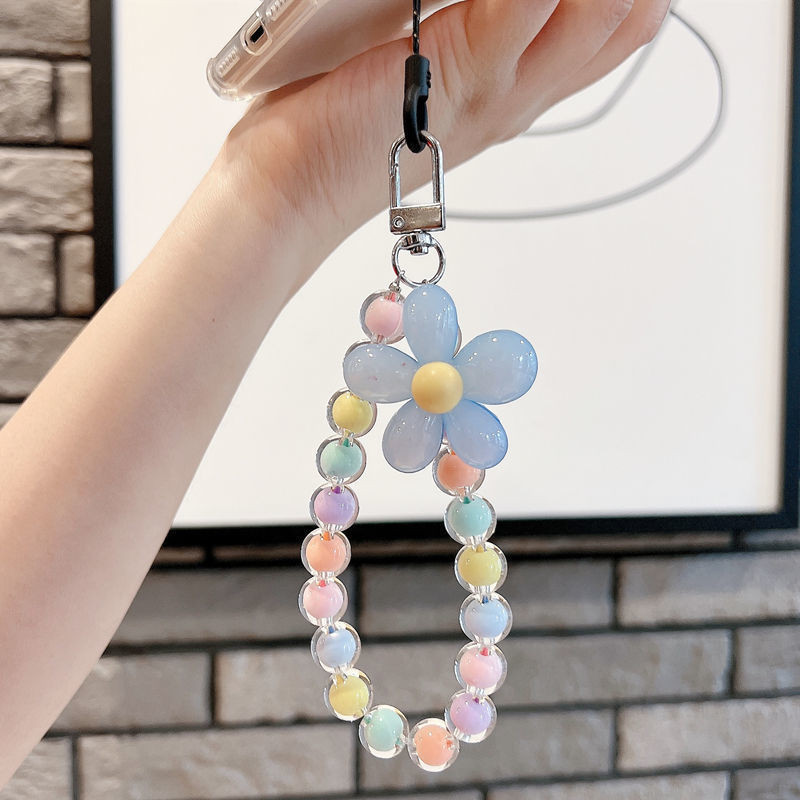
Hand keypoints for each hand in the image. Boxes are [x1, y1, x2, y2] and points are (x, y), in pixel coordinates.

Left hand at [216, 0, 669, 296]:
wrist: (291, 191)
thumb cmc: (337, 130)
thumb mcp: (418, 66)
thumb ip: (464, 25)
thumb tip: (493, 1)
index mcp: (511, 94)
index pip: (613, 33)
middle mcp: (517, 99)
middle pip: (625, 22)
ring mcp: (494, 93)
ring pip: (596, 15)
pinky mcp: (455, 77)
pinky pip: (521, 1)